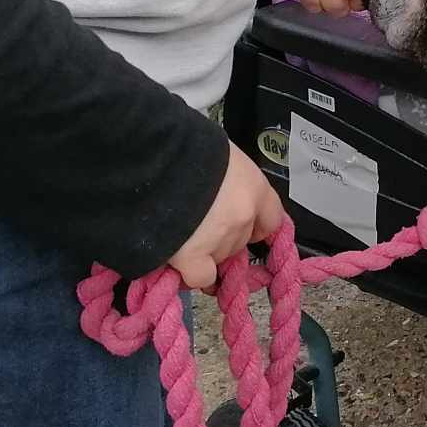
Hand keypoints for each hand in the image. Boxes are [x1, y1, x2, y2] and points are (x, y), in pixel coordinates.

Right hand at [166, 145, 284, 290]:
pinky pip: (200, 277)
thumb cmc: (185, 149)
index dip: (255, 225)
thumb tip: (221, 193)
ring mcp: (221, 239)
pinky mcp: (192, 257)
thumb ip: (229, 179)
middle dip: (224, 237)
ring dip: (204, 251)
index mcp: (254, 187)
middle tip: (199, 224)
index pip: (272, 219)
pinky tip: (178, 260)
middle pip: (241, 240)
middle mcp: (244, 216)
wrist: (154, 160)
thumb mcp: (219, 155)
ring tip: (180, 232)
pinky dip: (190, 273)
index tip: (242, 226)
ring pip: (220, 257)